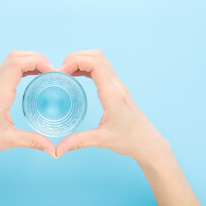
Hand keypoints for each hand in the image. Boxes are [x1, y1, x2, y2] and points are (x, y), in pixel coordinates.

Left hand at [0, 50, 56, 165]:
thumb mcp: (9, 141)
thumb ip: (33, 142)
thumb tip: (53, 149)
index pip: (17, 64)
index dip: (37, 61)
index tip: (52, 72)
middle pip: (15, 56)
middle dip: (36, 58)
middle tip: (52, 71)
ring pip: (11, 60)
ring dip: (29, 60)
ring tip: (46, 71)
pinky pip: (9, 70)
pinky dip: (24, 67)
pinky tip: (34, 76)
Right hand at [56, 49, 170, 163]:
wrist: (149, 143)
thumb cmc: (130, 140)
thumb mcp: (102, 140)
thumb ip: (77, 142)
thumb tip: (57, 150)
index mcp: (112, 93)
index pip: (94, 63)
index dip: (74, 61)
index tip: (60, 73)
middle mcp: (116, 85)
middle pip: (96, 56)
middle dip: (75, 58)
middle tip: (60, 72)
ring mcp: (117, 85)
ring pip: (99, 59)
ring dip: (81, 60)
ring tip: (65, 72)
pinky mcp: (116, 89)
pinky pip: (101, 69)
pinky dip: (86, 67)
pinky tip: (76, 77)